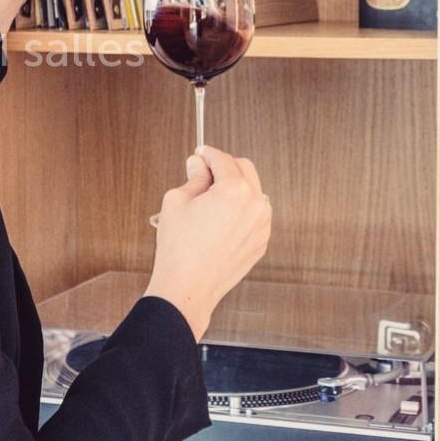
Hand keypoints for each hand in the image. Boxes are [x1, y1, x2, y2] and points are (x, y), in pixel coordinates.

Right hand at [144, 146, 271, 338]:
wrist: (188, 287)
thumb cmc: (180, 249)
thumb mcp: (177, 201)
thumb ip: (193, 177)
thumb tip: (198, 165)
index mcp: (235, 191)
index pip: (223, 159)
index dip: (208, 154)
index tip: (200, 154)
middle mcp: (255, 206)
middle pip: (245, 169)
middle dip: (224, 167)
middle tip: (203, 172)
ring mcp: (261, 225)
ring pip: (253, 192)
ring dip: (236, 187)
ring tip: (210, 199)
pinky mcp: (260, 242)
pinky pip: (255, 215)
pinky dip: (241, 209)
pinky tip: (219, 219)